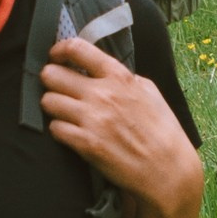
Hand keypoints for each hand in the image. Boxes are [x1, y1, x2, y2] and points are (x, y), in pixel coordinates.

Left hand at [40, 36, 202, 217]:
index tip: (56, 57)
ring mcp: (92, 119)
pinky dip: (59, 131)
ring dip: (53, 108)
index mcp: (118, 76)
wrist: (168, 169)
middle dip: (50, 81)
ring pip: (47, 101)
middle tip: (58, 90)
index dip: (58, 50)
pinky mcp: (85, 143)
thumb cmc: (162, 130)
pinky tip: (70, 134)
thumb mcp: (149, 92)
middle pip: (51, 75)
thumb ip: (123, 78)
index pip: (76, 48)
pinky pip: (54, 128)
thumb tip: (101, 70)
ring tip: (65, 114)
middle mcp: (102, 93)